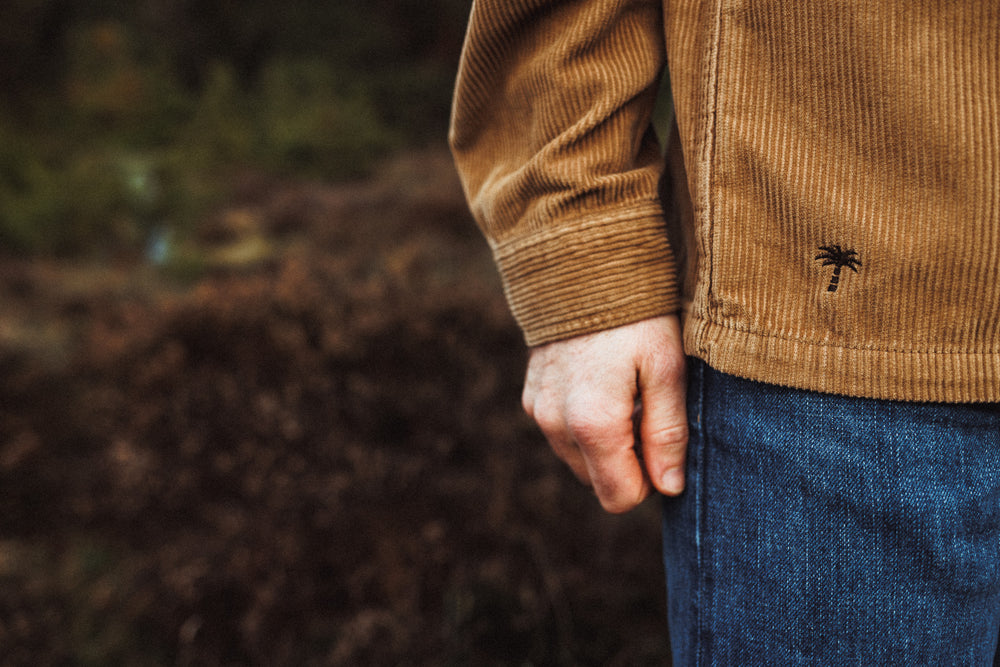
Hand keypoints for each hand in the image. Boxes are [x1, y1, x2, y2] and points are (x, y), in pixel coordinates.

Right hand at [521, 315, 687, 512]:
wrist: (582, 265)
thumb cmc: (636, 315)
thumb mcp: (667, 369)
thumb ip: (667, 433)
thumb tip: (668, 487)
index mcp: (593, 424)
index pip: (619, 497)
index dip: (649, 481)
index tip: (663, 441)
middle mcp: (557, 425)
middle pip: (597, 482)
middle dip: (626, 462)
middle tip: (647, 411)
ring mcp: (539, 411)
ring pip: (578, 458)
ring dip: (605, 442)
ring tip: (625, 393)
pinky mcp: (531, 396)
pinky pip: (560, 432)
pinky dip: (583, 421)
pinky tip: (601, 382)